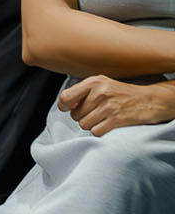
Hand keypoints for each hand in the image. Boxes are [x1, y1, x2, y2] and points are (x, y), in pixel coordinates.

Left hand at [58, 76, 174, 135]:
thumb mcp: (102, 85)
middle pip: (75, 114)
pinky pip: (96, 131)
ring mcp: (109, 106)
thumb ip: (83, 91)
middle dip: (82, 117)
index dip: (64, 106)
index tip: (67, 109)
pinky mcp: (117, 119)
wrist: (150, 100)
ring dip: (91, 125)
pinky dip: (99, 131)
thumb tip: (65, 104)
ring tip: (101, 119)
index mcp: (94, 82)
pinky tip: (107, 125)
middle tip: (94, 114)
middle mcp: (100, 92)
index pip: (66, 97)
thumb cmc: (123, 93)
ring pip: (84, 124)